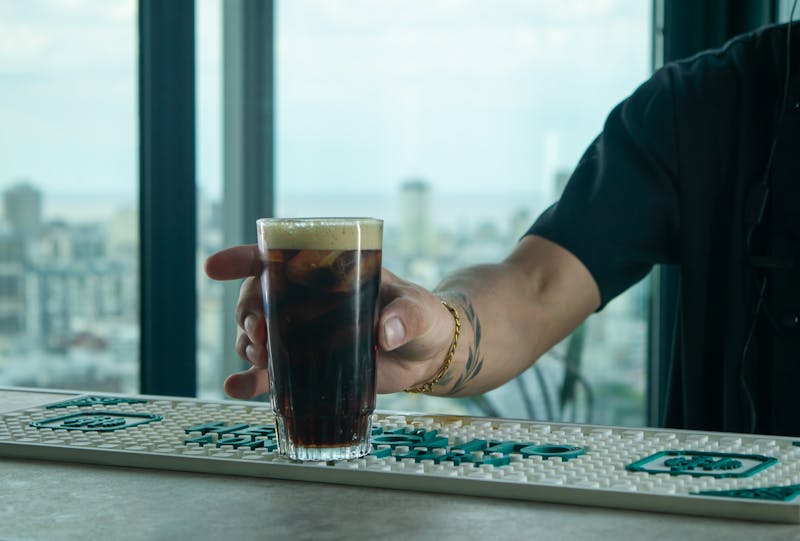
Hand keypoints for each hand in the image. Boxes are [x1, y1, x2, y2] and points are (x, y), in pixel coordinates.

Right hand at [204, 245, 457, 398]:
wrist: (427, 356)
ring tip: (262, 357)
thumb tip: (385, 332)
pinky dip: (249, 381)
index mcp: (327, 274)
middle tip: (259, 332)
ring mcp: (303, 336)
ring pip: (256, 336)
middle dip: (246, 313)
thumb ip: (405, 316)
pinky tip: (236, 386)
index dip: (242, 259)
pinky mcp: (307, 370)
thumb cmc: (421, 319)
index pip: (277, 259)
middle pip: (256, 299)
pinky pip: (269, 375)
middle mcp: (306, 303)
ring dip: (248, 345)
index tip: (215, 267)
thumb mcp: (418, 310)